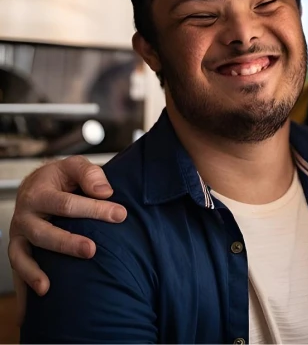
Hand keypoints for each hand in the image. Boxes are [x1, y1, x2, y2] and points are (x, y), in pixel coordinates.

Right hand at [8, 155, 126, 319]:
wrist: (36, 184)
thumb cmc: (62, 177)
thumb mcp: (75, 166)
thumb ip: (90, 174)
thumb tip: (105, 192)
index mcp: (40, 193)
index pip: (67, 204)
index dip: (95, 209)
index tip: (120, 215)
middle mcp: (26, 216)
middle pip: (45, 233)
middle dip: (68, 243)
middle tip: (92, 250)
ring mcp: (19, 235)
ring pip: (24, 255)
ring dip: (35, 272)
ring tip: (48, 287)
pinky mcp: (18, 250)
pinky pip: (18, 271)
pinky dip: (23, 289)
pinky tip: (31, 309)